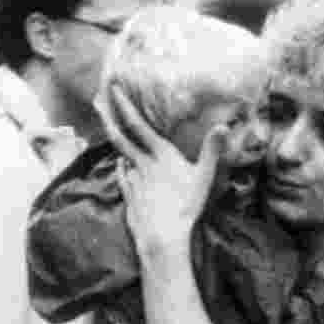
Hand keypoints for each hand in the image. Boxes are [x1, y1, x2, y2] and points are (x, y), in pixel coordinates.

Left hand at [100, 84, 224, 260]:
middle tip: (99, 102)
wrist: (162, 235)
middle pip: (121, 137)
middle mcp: (143, 163)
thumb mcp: (205, 176)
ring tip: (111, 129)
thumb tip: (223, 125)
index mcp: (161, 155)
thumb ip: (212, 150)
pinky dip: (120, 166)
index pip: (139, 125)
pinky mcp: (129, 195)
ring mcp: (133, 180)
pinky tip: (120, 165)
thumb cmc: (186, 204)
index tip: (114, 88)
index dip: (125, 106)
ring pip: (121, 155)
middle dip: (110, 118)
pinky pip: (122, 176)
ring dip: (115, 140)